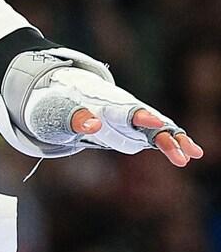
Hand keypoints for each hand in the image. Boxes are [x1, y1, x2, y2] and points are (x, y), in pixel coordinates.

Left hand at [29, 68, 203, 166]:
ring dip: (176, 141)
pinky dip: (175, 143)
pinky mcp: (137, 130)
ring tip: (193, 154)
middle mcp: (124, 111)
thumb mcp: (59, 112)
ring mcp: (133, 121)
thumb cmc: (61, 106)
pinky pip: (159, 137)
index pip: (124, 110)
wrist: (66, 96)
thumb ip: (75, 118)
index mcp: (104, 105)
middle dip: (164, 136)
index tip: (156, 123)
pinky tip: (193, 154)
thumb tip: (92, 125)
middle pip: (147, 122)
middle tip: (180, 155)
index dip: (140, 116)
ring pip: (159, 130)